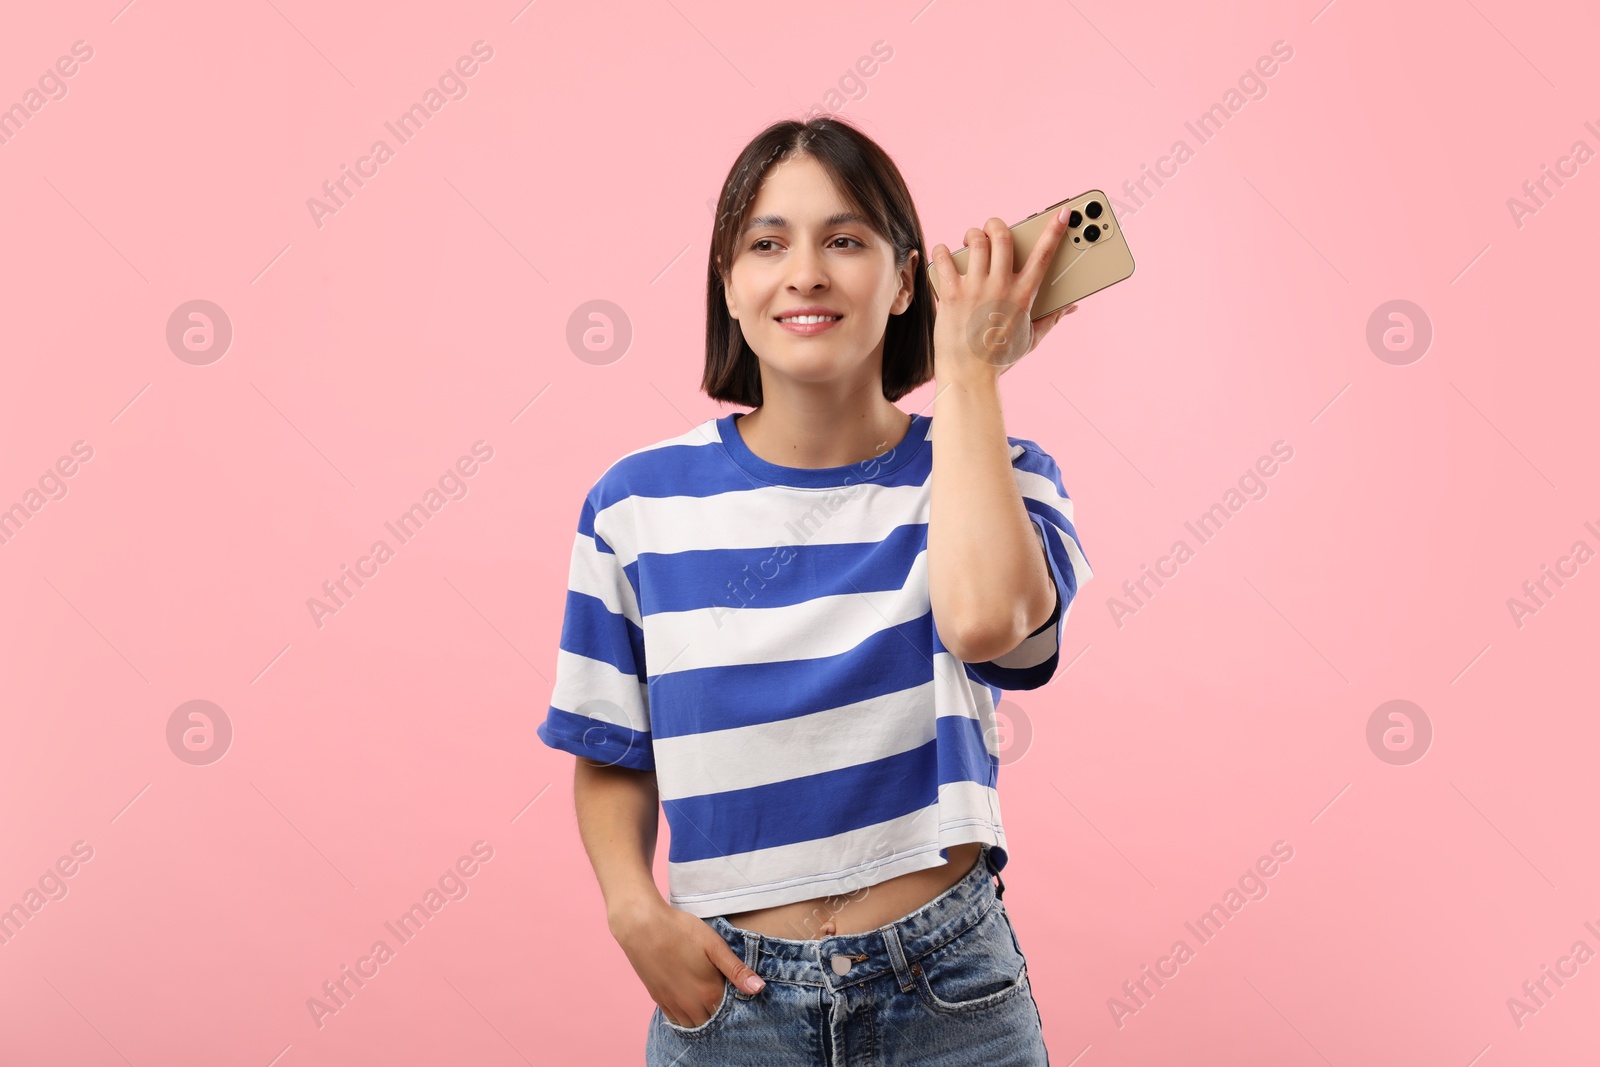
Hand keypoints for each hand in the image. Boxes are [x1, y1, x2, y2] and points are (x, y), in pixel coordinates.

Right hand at [612, 898, 764, 1027]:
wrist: (642, 926)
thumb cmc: (680, 930)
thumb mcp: (714, 945)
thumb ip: (736, 969)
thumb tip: (759, 988)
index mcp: (709, 992)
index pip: (729, 1013)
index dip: (736, 1005)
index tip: (738, 993)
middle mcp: (690, 1004)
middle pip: (712, 1022)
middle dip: (720, 1015)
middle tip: (724, 996)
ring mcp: (672, 1003)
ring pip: (693, 1025)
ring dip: (703, 1019)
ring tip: (708, 1002)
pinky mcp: (658, 998)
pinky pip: (675, 1020)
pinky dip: (685, 1019)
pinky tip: (690, 1007)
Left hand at [928, 208, 1080, 382]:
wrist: (969, 376)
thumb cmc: (999, 359)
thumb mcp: (1031, 338)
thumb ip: (1052, 318)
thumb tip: (1071, 307)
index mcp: (1024, 294)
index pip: (1044, 254)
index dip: (1055, 230)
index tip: (1063, 213)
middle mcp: (1001, 286)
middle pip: (1003, 236)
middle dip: (997, 224)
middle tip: (992, 228)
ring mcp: (975, 288)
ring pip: (976, 241)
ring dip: (973, 233)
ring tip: (970, 239)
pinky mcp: (951, 293)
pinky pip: (944, 258)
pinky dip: (942, 251)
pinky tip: (944, 254)